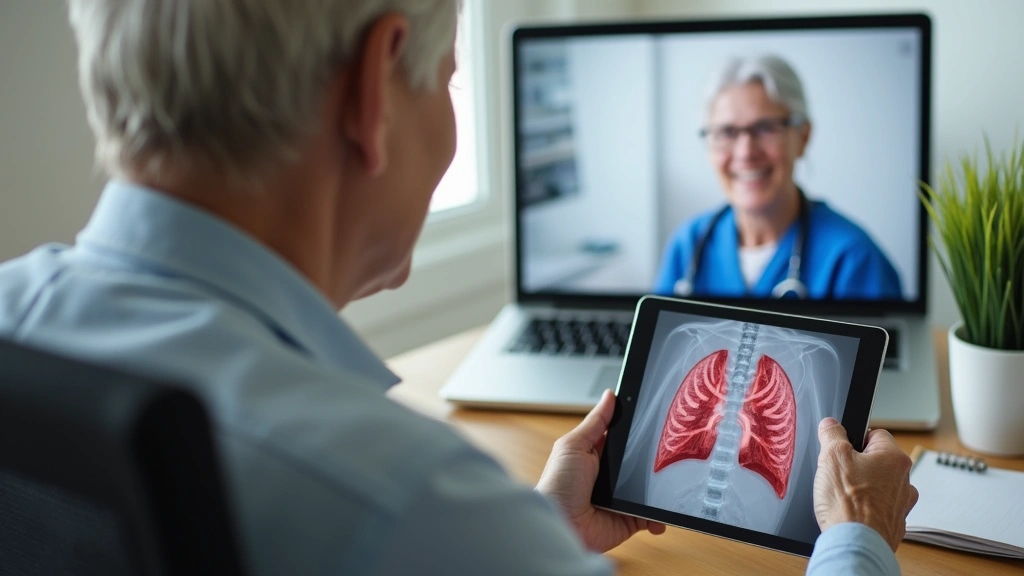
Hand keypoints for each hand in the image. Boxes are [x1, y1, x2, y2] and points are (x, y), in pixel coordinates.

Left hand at [536, 389, 665, 551]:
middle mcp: (610, 475)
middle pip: (639, 461)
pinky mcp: (628, 519)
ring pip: (649, 488)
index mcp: (596, 454)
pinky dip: (658, 516)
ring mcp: (620, 498)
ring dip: (659, 487)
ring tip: (670, 482)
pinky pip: (650, 515)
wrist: (561, 525)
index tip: (656, 420)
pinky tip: (659, 513)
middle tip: (669, 452)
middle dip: (653, 459)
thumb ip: (595, 422)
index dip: (637, 430)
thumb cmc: (558, 485)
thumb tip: (611, 395)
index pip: (622, 437)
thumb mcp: (573, 445)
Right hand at [813, 417, 918, 550]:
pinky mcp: (893, 524)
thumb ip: (832, 434)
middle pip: (876, 461)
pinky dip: (865, 508)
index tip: (841, 447)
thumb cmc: (848, 503)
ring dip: (862, 488)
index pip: (875, 433)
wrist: (855, 544)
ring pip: (877, 485)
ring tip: (843, 496)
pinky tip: (850, 513)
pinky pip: (877, 508)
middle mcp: (904, 480)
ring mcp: (901, 504)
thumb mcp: (831, 456)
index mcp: (894, 458)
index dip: (854, 438)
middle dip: (856, 465)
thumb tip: (831, 424)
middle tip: (837, 474)